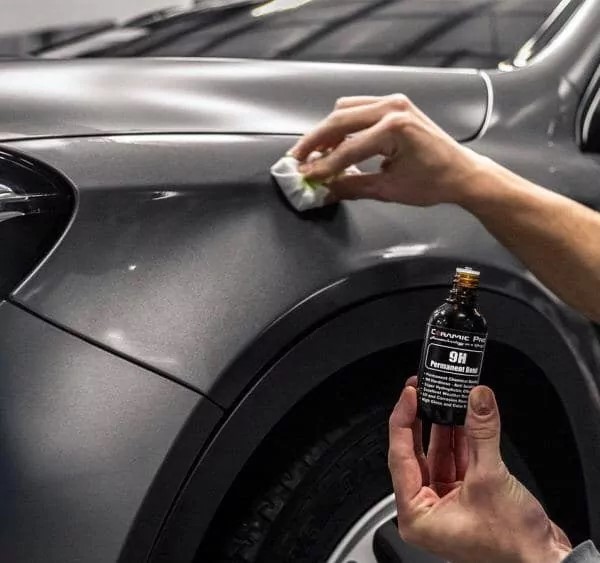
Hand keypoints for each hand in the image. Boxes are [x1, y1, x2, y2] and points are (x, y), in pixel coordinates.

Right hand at [290, 94, 486, 206]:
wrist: (461, 172)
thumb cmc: (434, 182)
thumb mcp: (389, 190)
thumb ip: (352, 187)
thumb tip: (324, 190)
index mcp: (395, 128)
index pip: (347, 149)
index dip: (322, 166)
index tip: (304, 177)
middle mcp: (393, 108)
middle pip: (338, 120)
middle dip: (315, 141)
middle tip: (297, 160)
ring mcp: (393, 102)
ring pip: (345, 110)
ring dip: (327, 131)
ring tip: (315, 154)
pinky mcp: (394, 104)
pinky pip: (357, 108)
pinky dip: (342, 125)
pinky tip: (335, 144)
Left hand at [388, 378, 571, 562]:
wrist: (545, 561)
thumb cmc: (513, 545)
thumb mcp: (490, 478)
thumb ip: (481, 432)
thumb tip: (477, 399)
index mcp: (416, 514)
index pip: (399, 456)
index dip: (403, 420)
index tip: (410, 394)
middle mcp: (426, 509)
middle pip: (415, 452)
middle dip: (421, 420)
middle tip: (422, 391)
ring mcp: (445, 502)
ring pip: (437, 454)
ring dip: (444, 426)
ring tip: (445, 398)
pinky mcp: (464, 496)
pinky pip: (456, 460)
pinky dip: (461, 439)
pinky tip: (463, 417)